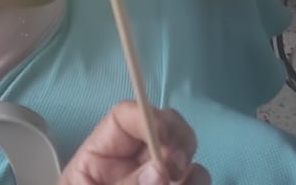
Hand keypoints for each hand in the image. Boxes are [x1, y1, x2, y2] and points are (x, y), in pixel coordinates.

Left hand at [58, 104, 207, 184]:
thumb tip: (160, 170)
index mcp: (101, 159)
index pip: (125, 118)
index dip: (148, 118)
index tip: (165, 141)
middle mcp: (133, 168)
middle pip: (167, 131)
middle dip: (179, 144)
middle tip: (176, 170)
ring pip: (190, 167)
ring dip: (193, 177)